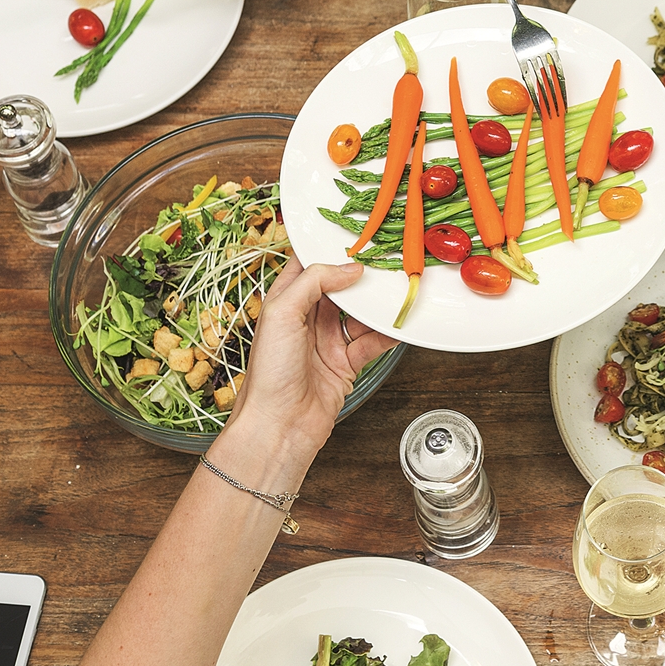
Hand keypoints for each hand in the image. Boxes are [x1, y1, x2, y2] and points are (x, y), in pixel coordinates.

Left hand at [225, 254, 396, 459]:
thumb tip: (348, 268)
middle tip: (384, 264)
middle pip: (340, 288)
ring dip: (376, 307)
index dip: (328, 251)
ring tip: (394, 295)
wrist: (279, 427)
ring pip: (359, 314)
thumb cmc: (268, 374)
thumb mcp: (282, 313)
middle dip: (361, 277)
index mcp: (286, 302)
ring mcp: (327, 341)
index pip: (308, 266)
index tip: (353, 238)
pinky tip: (396, 326)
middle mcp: (306, 319)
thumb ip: (314, 281)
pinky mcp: (345, 364)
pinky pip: (371, 342)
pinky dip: (385, 334)